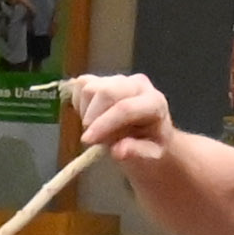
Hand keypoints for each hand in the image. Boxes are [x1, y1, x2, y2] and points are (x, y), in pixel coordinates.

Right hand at [64, 73, 178, 162]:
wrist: (148, 134)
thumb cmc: (150, 146)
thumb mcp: (150, 156)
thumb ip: (136, 152)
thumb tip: (118, 150)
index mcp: (154, 102)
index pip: (124, 108)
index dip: (103, 124)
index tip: (87, 141)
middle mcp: (138, 84)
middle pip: (106, 91)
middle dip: (92, 117)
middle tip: (93, 139)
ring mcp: (120, 79)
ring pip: (90, 87)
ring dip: (85, 112)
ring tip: (95, 128)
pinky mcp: (104, 78)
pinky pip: (81, 84)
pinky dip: (79, 102)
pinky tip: (90, 116)